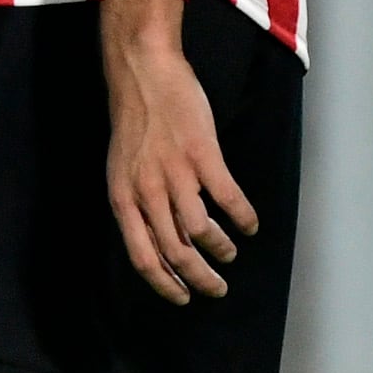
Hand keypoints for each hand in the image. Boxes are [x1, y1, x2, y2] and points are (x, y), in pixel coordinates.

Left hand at [102, 0, 255, 305]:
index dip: (164, 285)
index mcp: (122, 199)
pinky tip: (250, 224)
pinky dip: (243, 218)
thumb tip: (158, 238)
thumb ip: (137, 202)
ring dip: (220, 249)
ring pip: (202, 231)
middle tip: (217, 288)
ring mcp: (175, 174)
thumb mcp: (122, 169)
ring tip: (229, 253)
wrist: (143, 74)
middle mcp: (146, 192)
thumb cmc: (134, 122)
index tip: (182, 298)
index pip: (142, 257)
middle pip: (175, 253)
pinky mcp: (203, 156)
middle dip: (199, 278)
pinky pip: (228, 199)